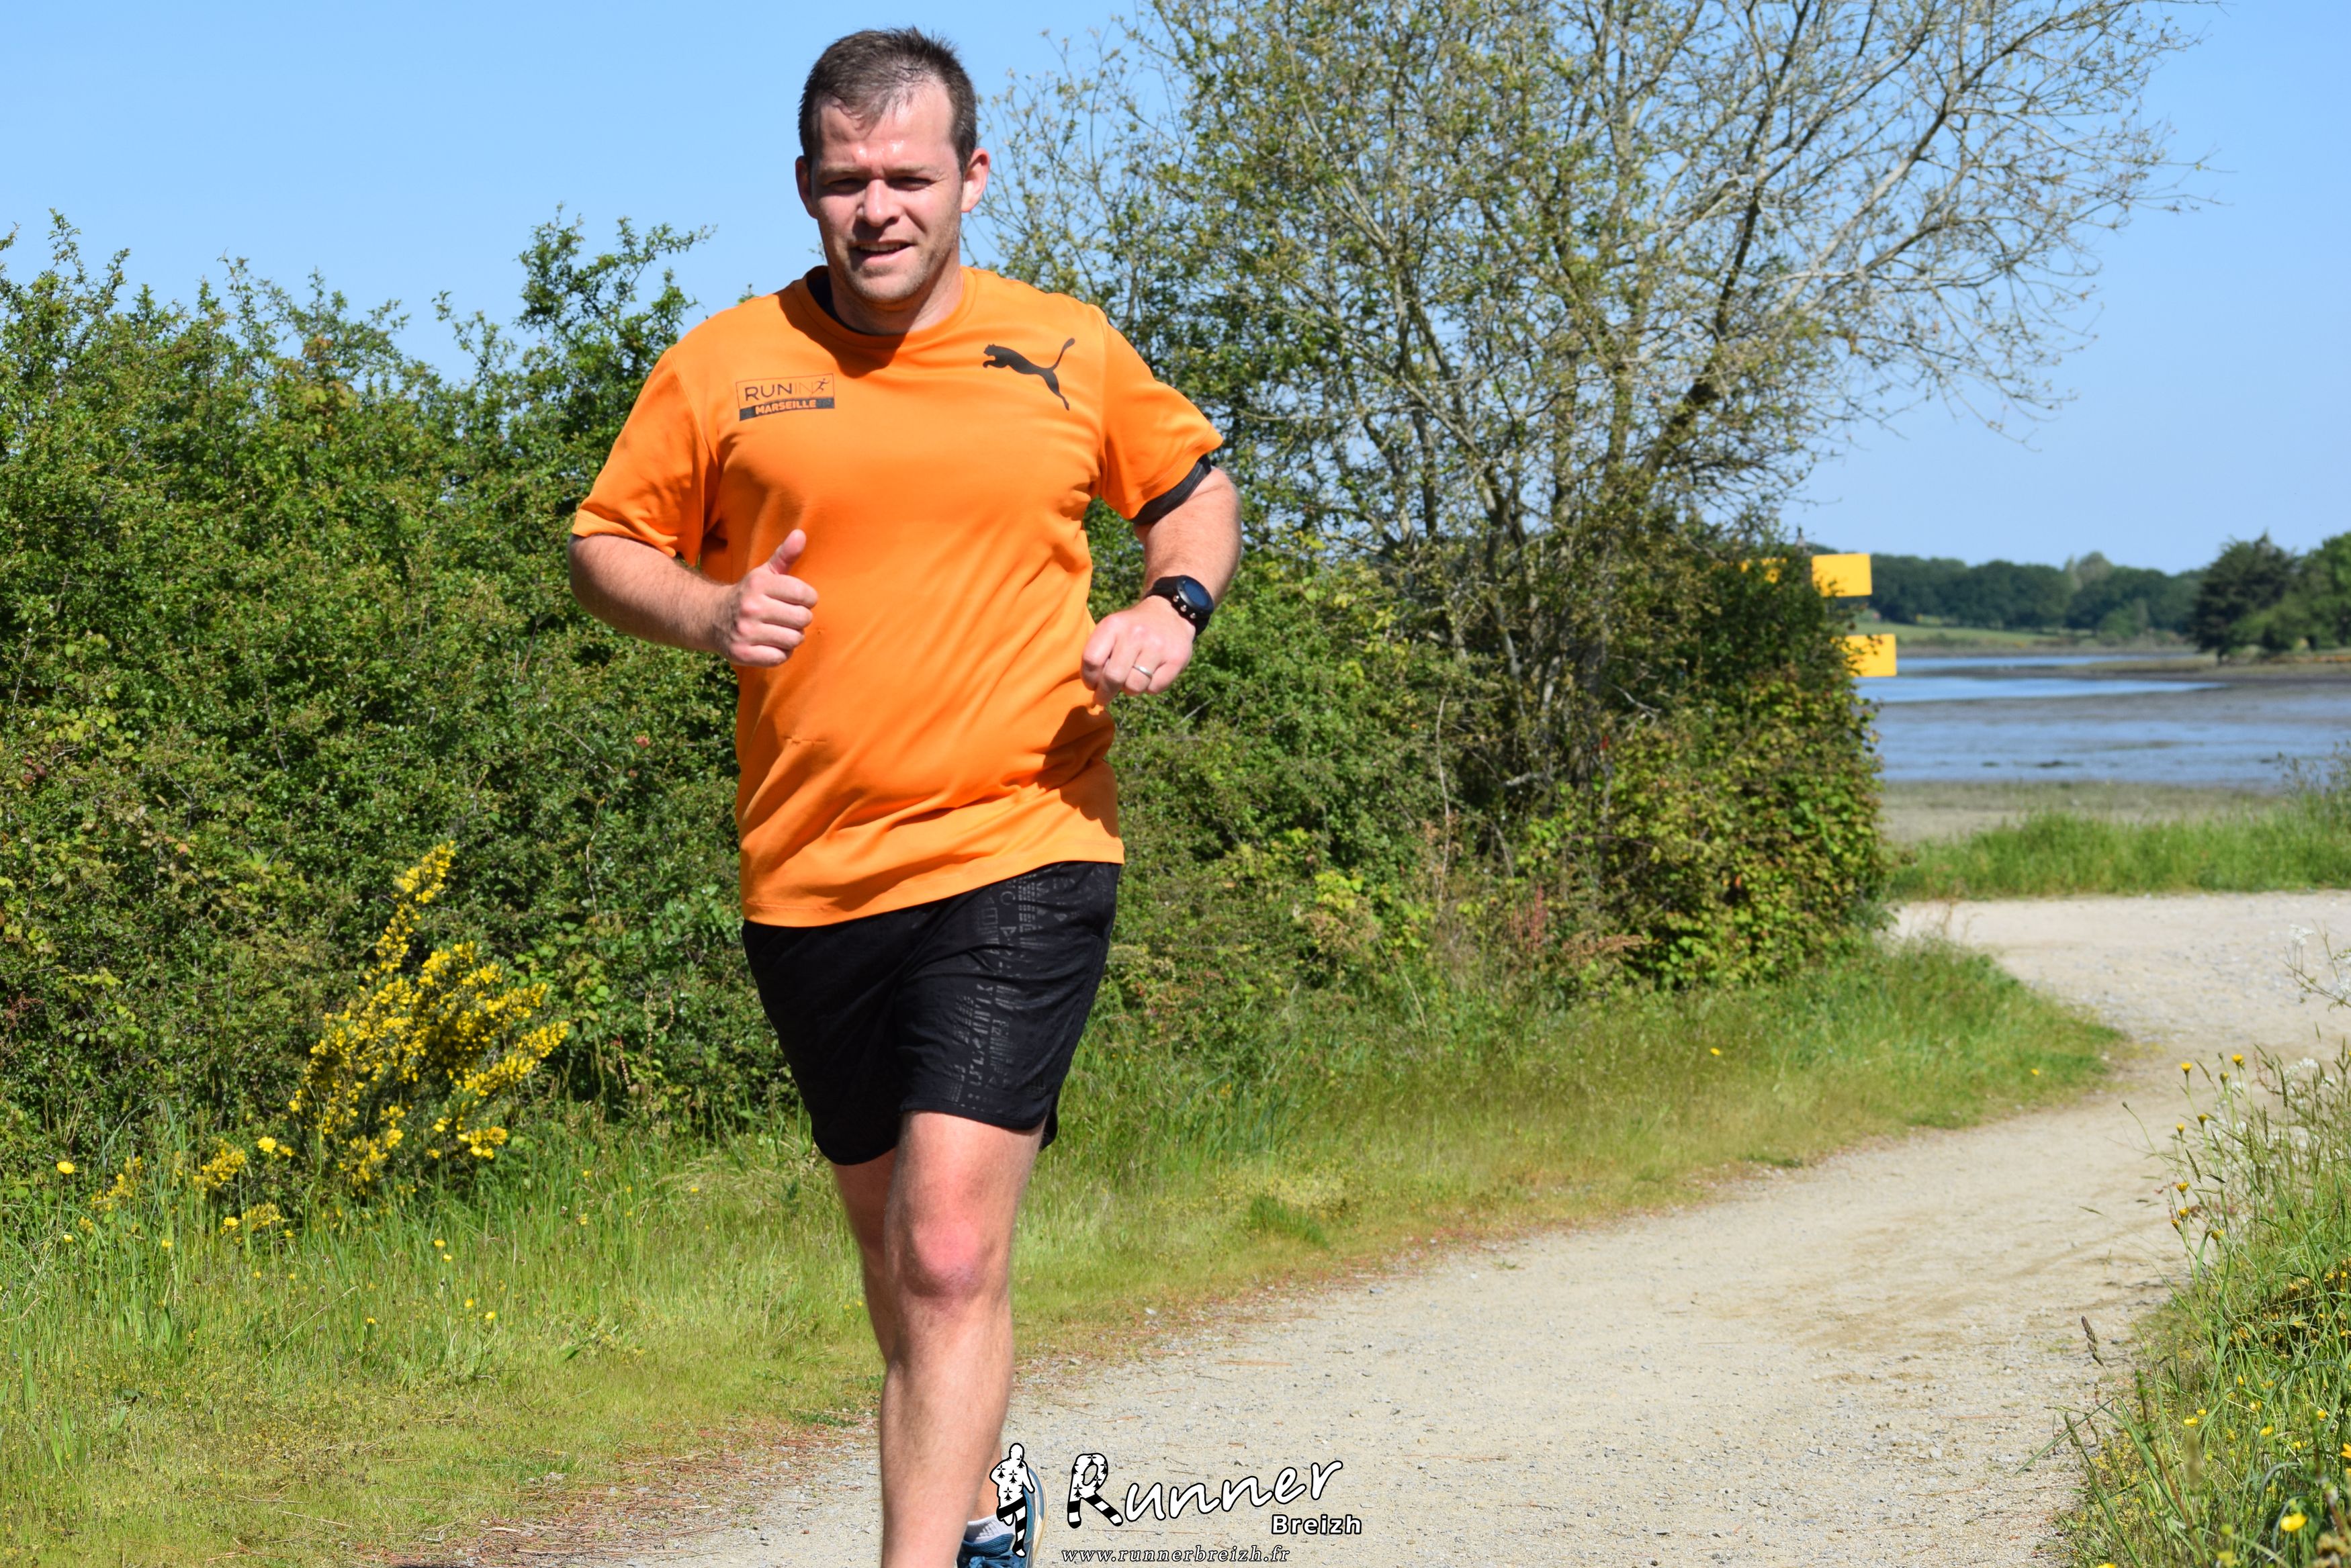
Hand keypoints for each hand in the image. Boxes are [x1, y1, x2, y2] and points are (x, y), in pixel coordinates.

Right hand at [713, 530, 817, 667]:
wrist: (712, 618)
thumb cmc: (749, 595)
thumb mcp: (765, 573)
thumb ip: (785, 555)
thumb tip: (801, 534)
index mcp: (758, 584)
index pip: (804, 594)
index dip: (807, 599)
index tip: (797, 600)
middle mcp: (751, 607)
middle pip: (803, 619)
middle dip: (800, 619)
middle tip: (787, 617)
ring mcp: (745, 632)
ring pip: (794, 639)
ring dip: (792, 637)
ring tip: (779, 630)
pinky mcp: (743, 654)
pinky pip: (781, 657)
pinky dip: (781, 653)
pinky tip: (771, 644)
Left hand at [1082, 595, 1195, 701]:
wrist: (1170, 613)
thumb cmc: (1133, 629)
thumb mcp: (1112, 629)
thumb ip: (1099, 652)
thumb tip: (1093, 686)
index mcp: (1113, 625)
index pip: (1091, 659)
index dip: (1088, 678)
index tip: (1091, 685)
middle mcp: (1135, 634)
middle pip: (1112, 678)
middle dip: (1105, 693)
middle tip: (1104, 697)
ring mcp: (1157, 647)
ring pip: (1134, 687)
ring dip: (1130, 689)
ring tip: (1133, 678)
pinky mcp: (1176, 659)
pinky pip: (1154, 689)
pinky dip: (1150, 687)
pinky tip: (1151, 674)